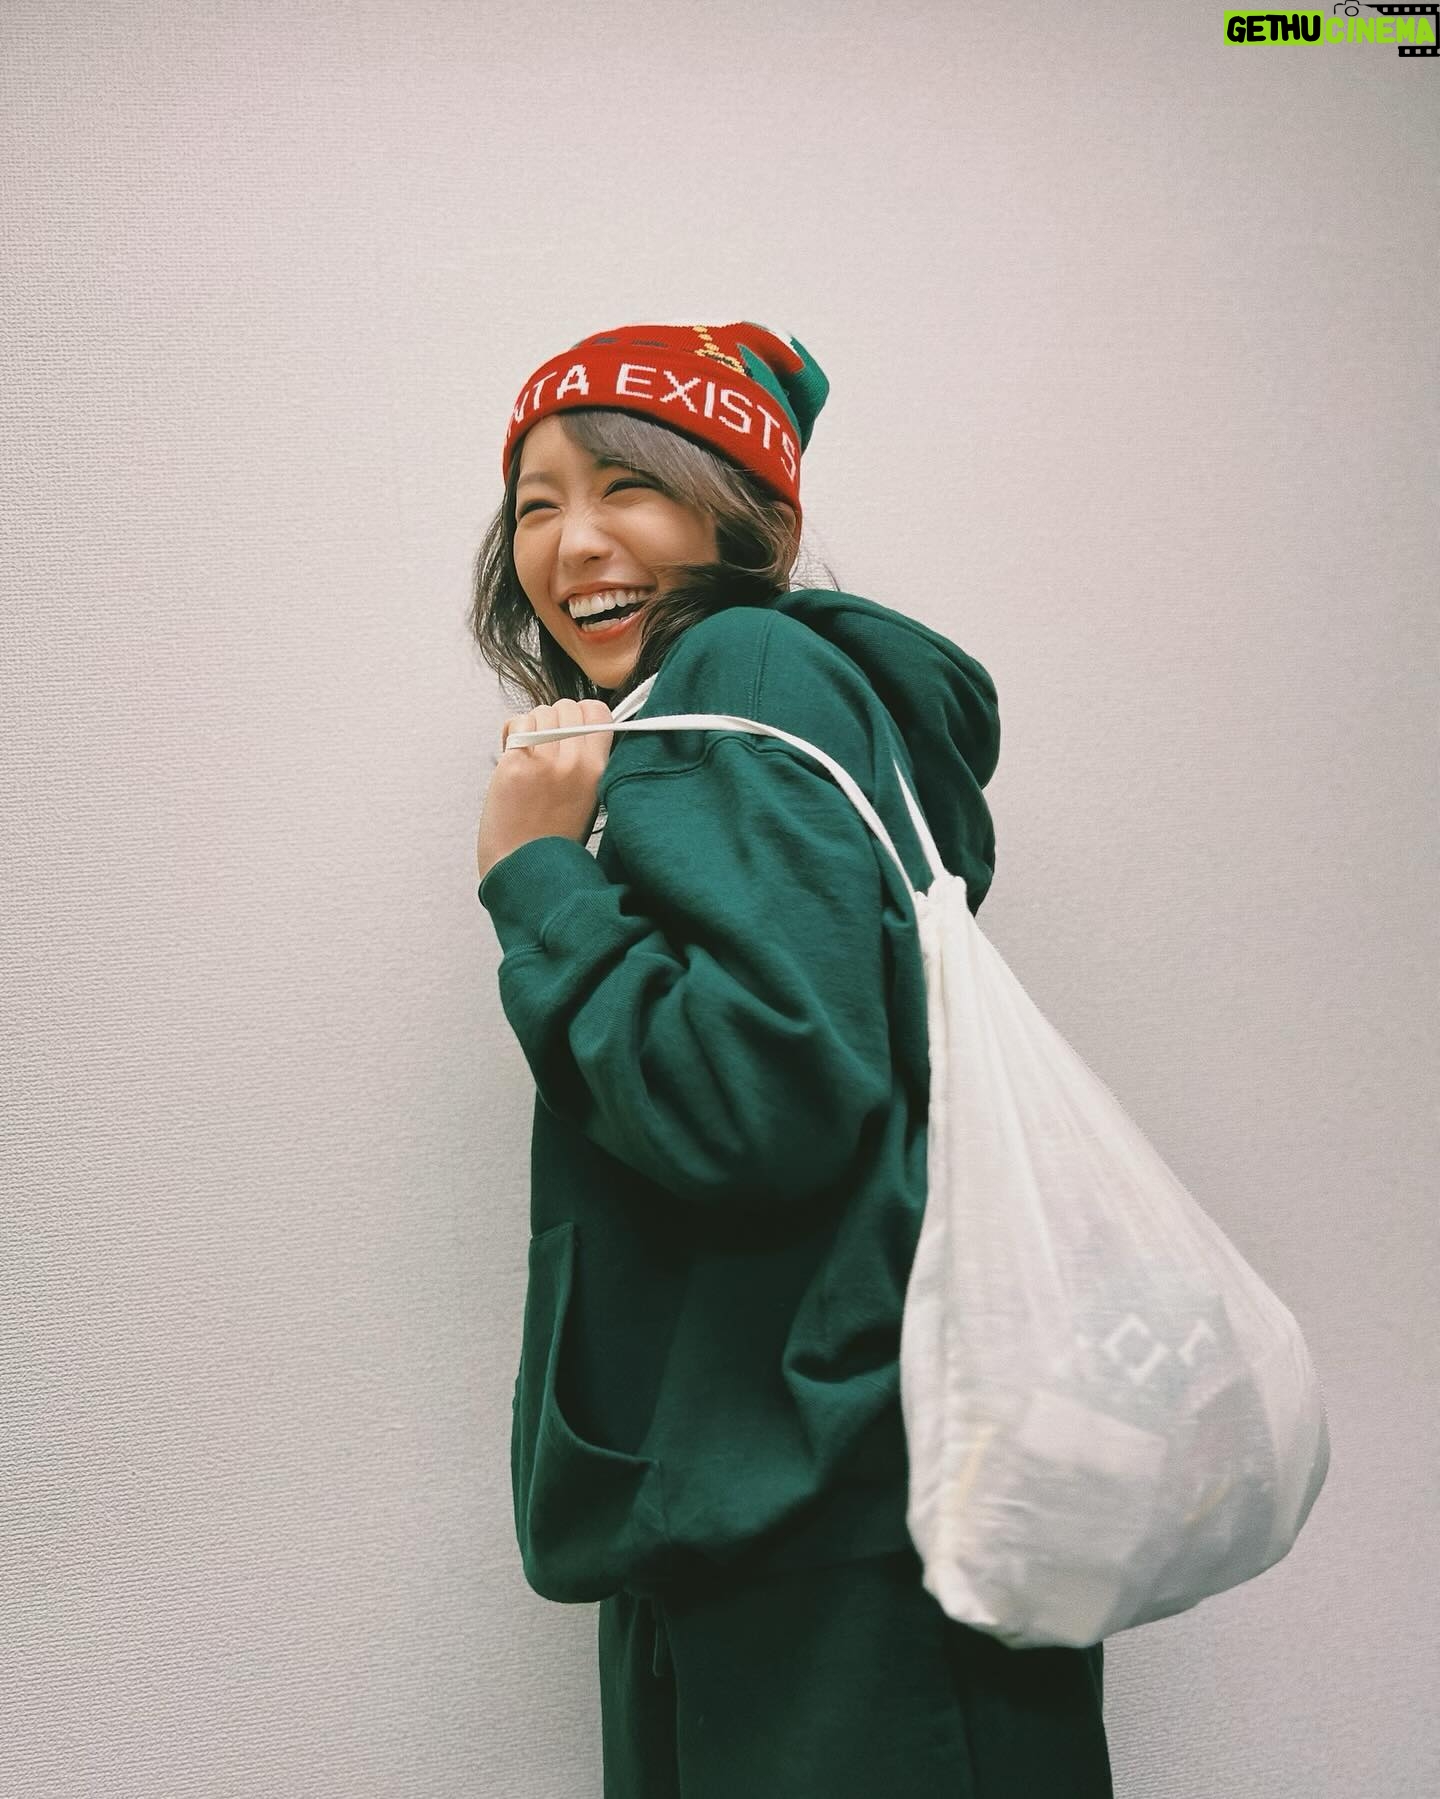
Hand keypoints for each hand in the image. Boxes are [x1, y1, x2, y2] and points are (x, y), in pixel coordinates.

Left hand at [477, 698, 614, 884]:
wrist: (522, 868)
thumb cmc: (553, 839)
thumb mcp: (590, 799)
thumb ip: (589, 761)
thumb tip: (579, 726)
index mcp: (599, 771)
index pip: (598, 711)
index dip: (583, 715)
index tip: (574, 730)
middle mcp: (574, 762)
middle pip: (567, 706)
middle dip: (555, 719)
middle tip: (547, 745)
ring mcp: (545, 761)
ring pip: (540, 711)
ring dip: (532, 726)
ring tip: (530, 754)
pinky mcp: (515, 763)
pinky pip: (516, 723)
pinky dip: (512, 733)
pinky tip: (513, 754)